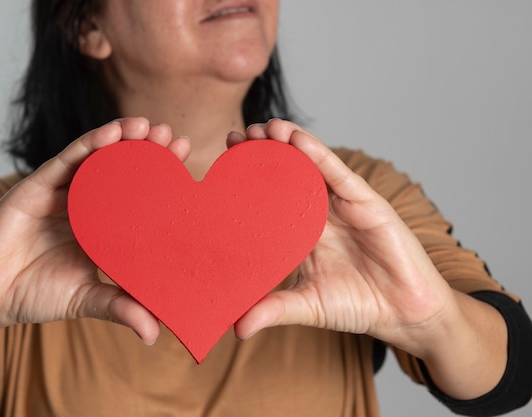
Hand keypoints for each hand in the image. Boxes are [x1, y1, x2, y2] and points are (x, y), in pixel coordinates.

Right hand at [0, 117, 189, 343]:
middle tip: (174, 139)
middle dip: (148, 153)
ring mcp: (62, 192)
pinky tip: (114, 133)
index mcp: (101, 228)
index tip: (189, 171)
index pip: (137, 199)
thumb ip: (119, 308)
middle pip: (122, 171)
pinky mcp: (37, 185)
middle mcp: (86, 204)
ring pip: (98, 158)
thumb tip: (155, 334)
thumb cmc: (34, 294)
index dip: (162, 184)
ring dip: (124, 139)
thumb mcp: (86, 299)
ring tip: (149, 128)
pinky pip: (67, 159)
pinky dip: (90, 143)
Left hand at [229, 119, 455, 353]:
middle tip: (235, 139)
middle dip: (261, 154)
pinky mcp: (366, 201)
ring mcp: (342, 205)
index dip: (246, 182)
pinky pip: (338, 173)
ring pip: (310, 166)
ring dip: (286, 144)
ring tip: (262, 128)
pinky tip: (296, 138)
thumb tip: (237, 329)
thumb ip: (274, 310)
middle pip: (286, 175)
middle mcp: (319, 213)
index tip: (219, 167)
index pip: (269, 200)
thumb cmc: (359, 306)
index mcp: (302, 233)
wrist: (405, 314)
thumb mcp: (308, 306)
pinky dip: (318, 154)